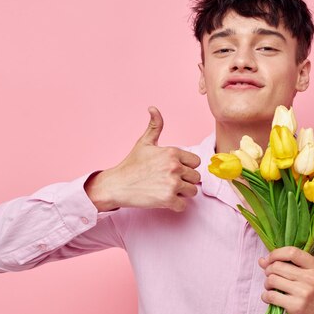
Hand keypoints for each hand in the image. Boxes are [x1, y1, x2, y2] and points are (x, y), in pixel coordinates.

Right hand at [85, 106, 201, 211]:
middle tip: (169, 181)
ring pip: (193, 191)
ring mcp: (172, 183)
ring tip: (166, 190)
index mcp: (172, 152)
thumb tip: (153, 108)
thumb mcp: (144, 143)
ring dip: (182, 193)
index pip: (196, 162)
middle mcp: (175, 166)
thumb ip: (155, 126)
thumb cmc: (131, 165)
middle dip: (185, 181)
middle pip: (196, 177)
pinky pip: (183, 205)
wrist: (117, 185)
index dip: (186, 167)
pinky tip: (163, 199)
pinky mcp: (168, 199)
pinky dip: (175, 205)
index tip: (173, 170)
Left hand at [258, 246, 313, 313]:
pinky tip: (269, 297)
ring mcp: (304, 293)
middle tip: (270, 276)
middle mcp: (311, 278)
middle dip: (268, 270)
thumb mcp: (306, 275)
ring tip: (271, 287)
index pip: (292, 252)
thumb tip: (262, 260)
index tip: (270, 259)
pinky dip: (265, 296)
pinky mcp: (296, 307)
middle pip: (278, 266)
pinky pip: (271, 296)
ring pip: (272, 280)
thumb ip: (286, 265)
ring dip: (267, 283)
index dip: (276, 254)